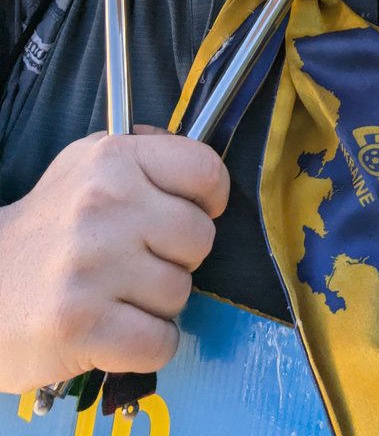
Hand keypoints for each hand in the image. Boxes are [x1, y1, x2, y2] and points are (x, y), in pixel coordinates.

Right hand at [0, 128, 228, 392]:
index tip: (189, 213)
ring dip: (156, 304)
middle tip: (138, 263)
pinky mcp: (81, 325)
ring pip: (181, 293)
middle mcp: (103, 204)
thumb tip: (202, 165)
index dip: (209, 199)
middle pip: (200, 239)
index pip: (205, 171)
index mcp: (112, 159)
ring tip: (115, 294)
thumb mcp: (86, 167)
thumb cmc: (48, 229)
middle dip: (177, 258)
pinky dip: (146, 346)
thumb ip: (145, 153)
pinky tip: (116, 329)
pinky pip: (161, 343)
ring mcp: (91, 265)